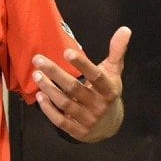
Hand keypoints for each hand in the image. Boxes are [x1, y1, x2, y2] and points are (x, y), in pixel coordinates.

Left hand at [32, 26, 130, 142]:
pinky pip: (60, 121)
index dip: (82, 65)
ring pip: (65, 103)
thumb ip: (116, 52)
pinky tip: (39, 96)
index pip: (96, 76)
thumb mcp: (113, 73)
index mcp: (109, 90)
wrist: (109, 125)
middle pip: (74, 88)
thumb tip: (125, 29)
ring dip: (49, 89)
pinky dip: (49, 109)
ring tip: (36, 75)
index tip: (66, 52)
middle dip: (55, 73)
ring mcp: (88, 119)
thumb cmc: (106, 92)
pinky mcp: (77, 131)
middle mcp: (99, 105)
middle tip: (38, 59)